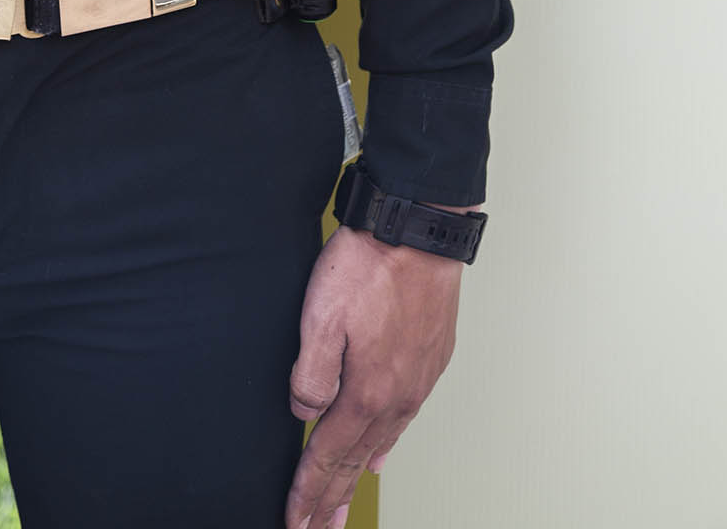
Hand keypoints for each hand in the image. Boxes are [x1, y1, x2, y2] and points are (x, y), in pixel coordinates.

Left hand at [284, 219, 463, 528]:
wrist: (420, 226)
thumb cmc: (370, 263)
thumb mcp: (321, 316)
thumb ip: (310, 373)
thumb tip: (304, 412)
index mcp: (367, 391)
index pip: (329, 455)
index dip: (309, 491)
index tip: (296, 521)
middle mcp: (397, 394)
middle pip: (357, 459)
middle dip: (333, 499)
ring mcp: (418, 378)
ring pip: (382, 440)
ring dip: (359, 475)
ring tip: (345, 503)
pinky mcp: (431, 357)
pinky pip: (404, 416)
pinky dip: (387, 442)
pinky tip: (382, 450)